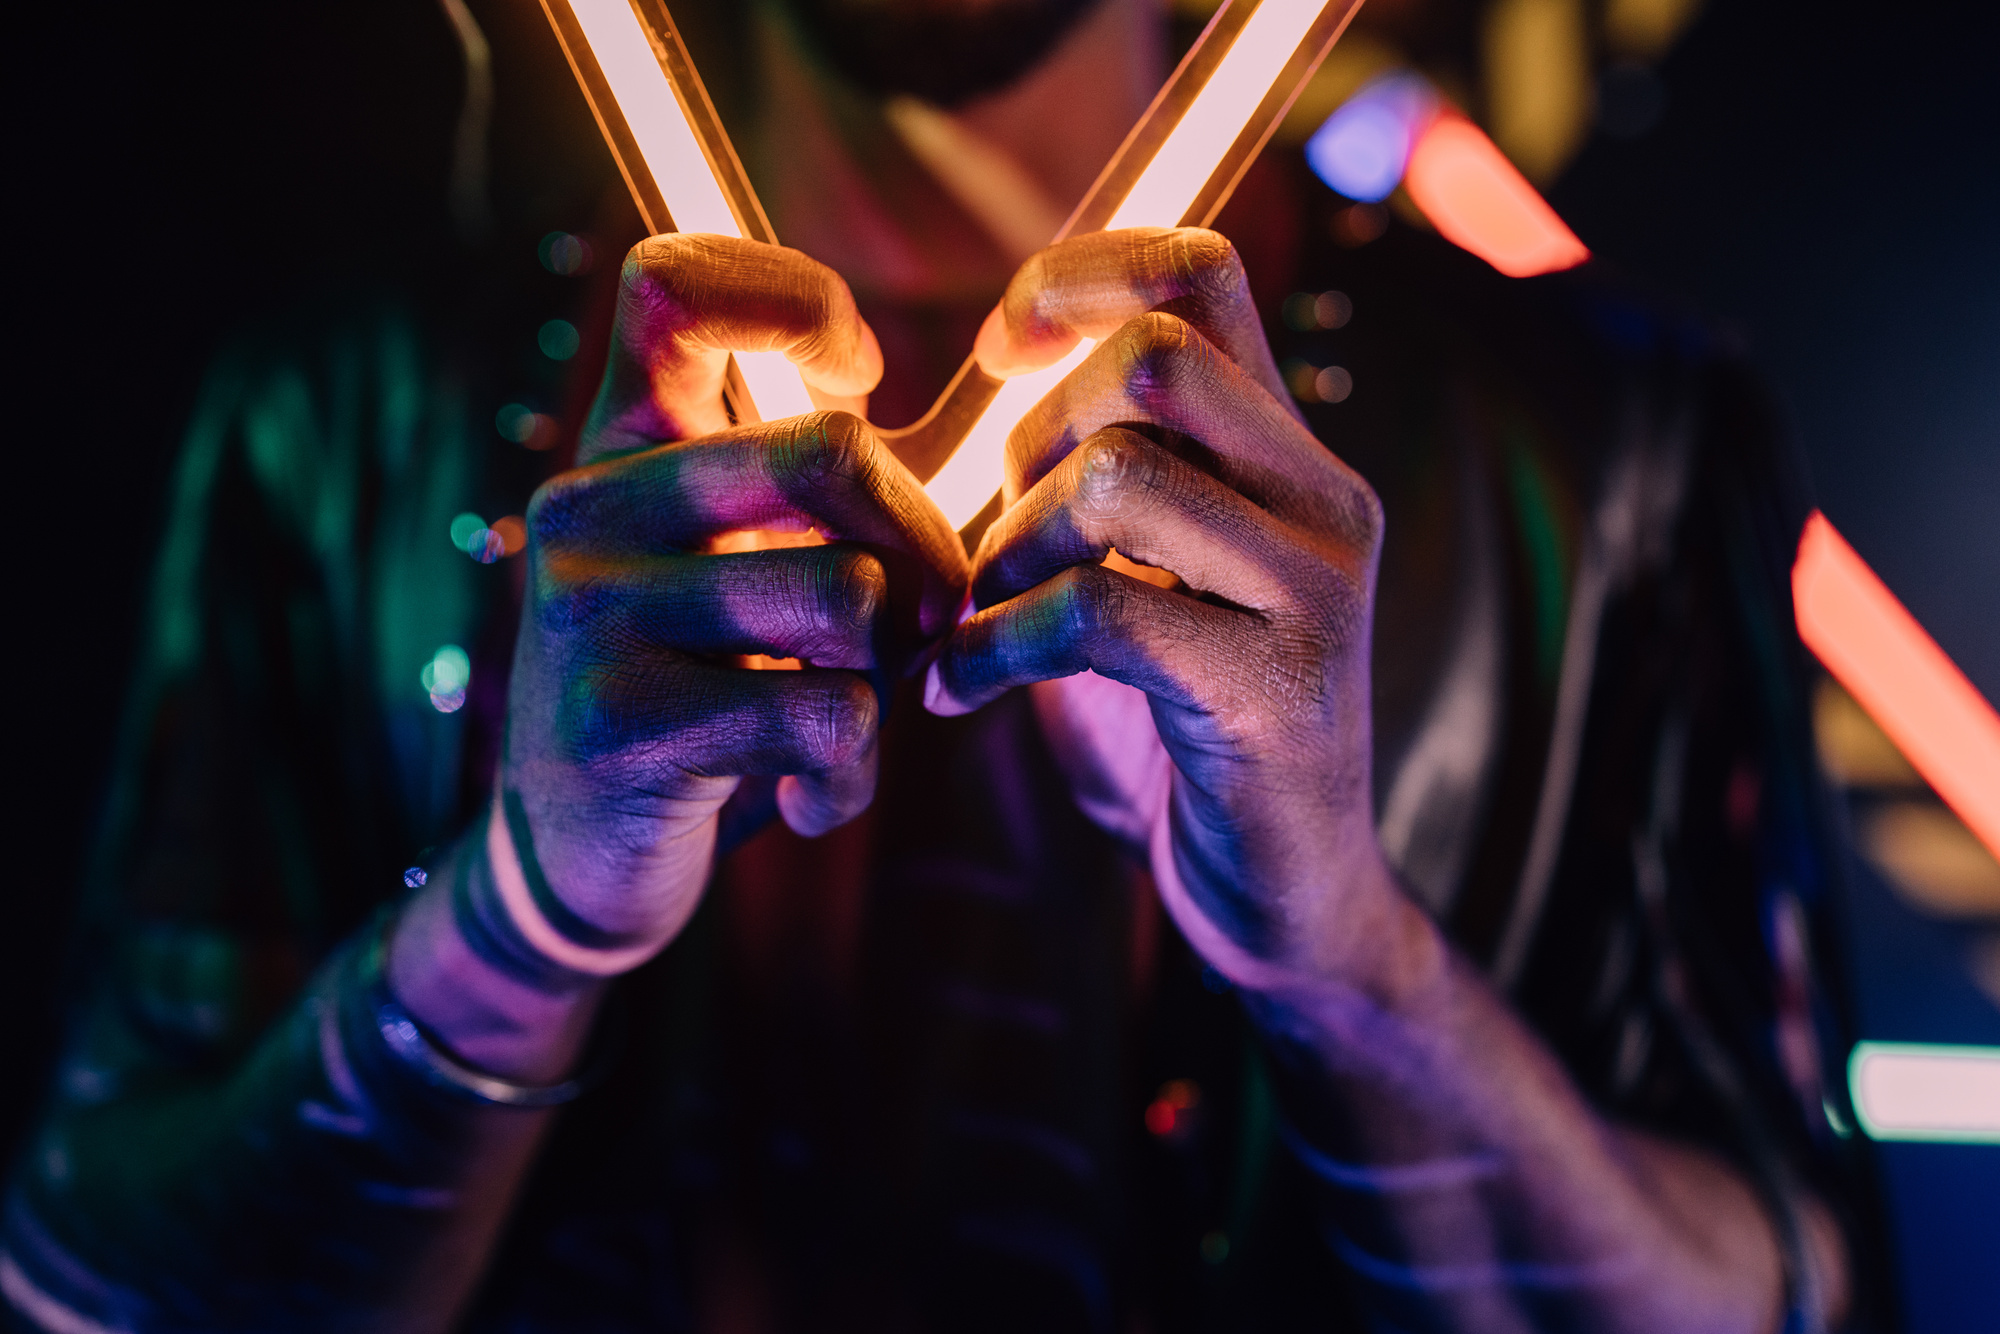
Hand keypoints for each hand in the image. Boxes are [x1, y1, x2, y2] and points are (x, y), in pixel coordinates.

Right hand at [505, 234, 967, 957]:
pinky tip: (810, 793)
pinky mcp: (620, 724)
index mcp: (623, 444)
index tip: (860, 375)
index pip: (673, 284)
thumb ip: (827, 487)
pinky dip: (854, 772)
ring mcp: (590, 612)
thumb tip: (1004, 398)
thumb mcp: (748, 565)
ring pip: (848, 595)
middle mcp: (588, 506)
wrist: (581, 856)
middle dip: (925, 547)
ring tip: (851, 712)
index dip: (794, 300)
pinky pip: (828, 716)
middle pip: (830, 451)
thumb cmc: (707, 688)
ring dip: (890, 673)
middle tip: (925, 616)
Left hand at [930, 228, 1410, 992]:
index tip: (1001, 357)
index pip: (1203, 271)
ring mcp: (1314, 592)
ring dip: (1007, 549)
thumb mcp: (1144, 577)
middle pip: (1150, 359)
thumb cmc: (1186, 729)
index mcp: (1287, 453)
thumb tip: (994, 386)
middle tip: (996, 540)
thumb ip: (1100, 481)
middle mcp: (1322, 498)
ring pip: (1118, 476)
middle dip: (1027, 440)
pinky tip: (964, 690)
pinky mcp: (1275, 691)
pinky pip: (1100, 614)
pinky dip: (998, 647)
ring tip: (980, 619)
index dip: (1078, 278)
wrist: (1286, 895)